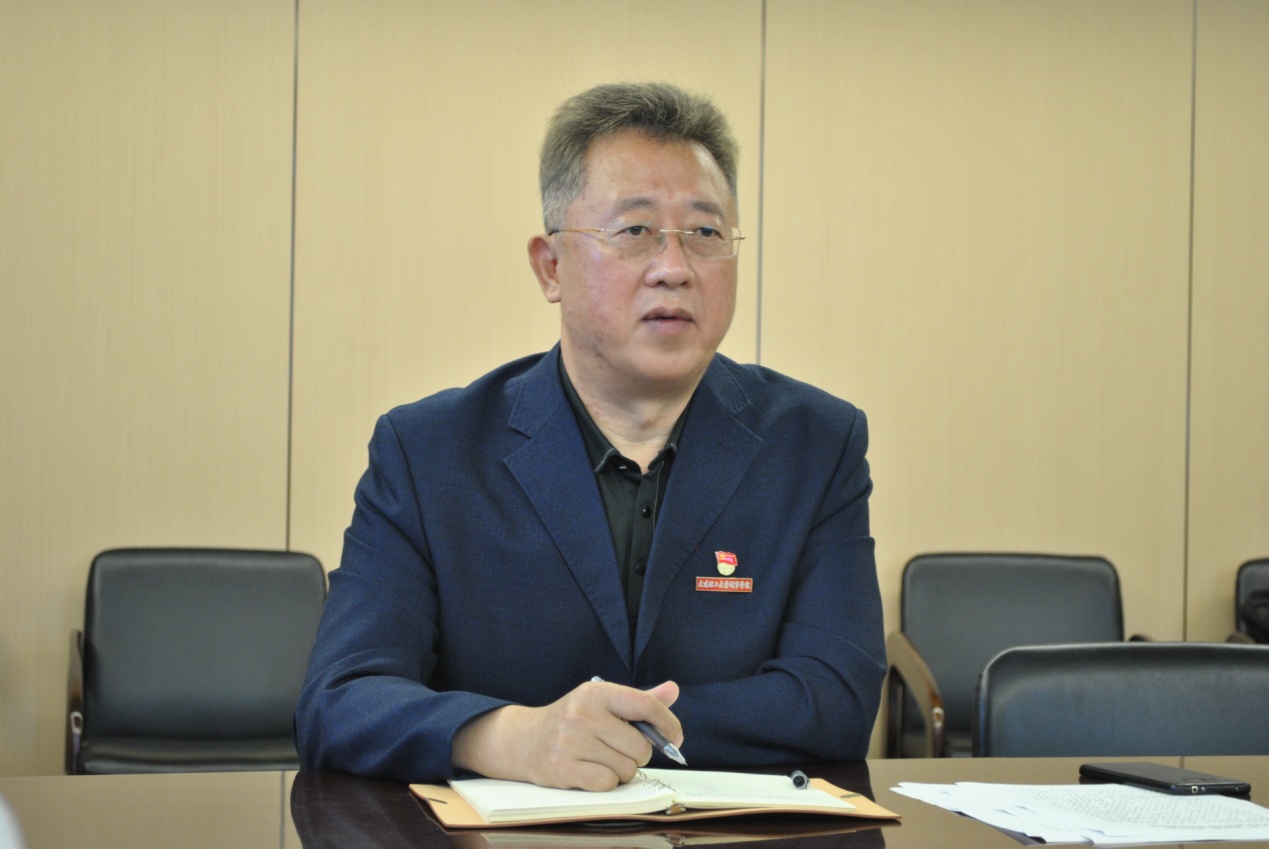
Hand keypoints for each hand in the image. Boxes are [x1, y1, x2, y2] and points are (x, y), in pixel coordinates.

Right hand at [452, 679, 681, 789]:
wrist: (523, 740)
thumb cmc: (571, 720)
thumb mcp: (601, 701)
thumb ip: (639, 699)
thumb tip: (673, 690)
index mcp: (596, 693)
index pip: (645, 704)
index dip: (668, 724)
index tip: (675, 738)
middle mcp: (583, 714)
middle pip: (641, 746)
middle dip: (638, 754)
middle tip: (620, 749)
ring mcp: (572, 742)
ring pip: (627, 768)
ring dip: (622, 770)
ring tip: (602, 759)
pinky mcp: (564, 769)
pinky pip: (608, 783)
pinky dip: (606, 782)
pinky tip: (591, 771)